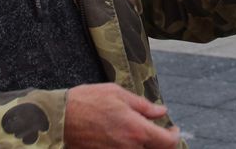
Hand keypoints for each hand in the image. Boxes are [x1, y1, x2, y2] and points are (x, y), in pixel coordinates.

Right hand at [64, 83, 179, 147]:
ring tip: (140, 132)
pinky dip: (131, 146)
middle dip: (161, 142)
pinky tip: (126, 137)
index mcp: (137, 130)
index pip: (167, 142)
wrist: (60, 118)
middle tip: (159, 130)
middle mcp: (130, 148)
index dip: (174, 135)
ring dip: (145, 144)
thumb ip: (143, 106)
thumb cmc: (87, 101)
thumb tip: (161, 111)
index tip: (173, 128)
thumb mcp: (117, 93)